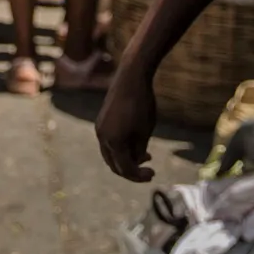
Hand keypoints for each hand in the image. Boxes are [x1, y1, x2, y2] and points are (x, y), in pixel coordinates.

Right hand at [94, 59, 161, 182]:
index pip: (125, 169)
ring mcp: (100, 128)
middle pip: (115, 165)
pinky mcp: (101, 120)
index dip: (139, 176)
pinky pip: (109, 141)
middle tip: (147, 171)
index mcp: (114, 142)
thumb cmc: (142, 104)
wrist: (131, 77)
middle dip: (131, 170)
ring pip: (110, 154)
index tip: (153, 174)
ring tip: (144, 156)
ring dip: (125, 158)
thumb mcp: (145, 132)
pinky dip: (120, 147)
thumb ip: (139, 150)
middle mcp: (102, 137)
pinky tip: (134, 142)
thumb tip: (135, 161)